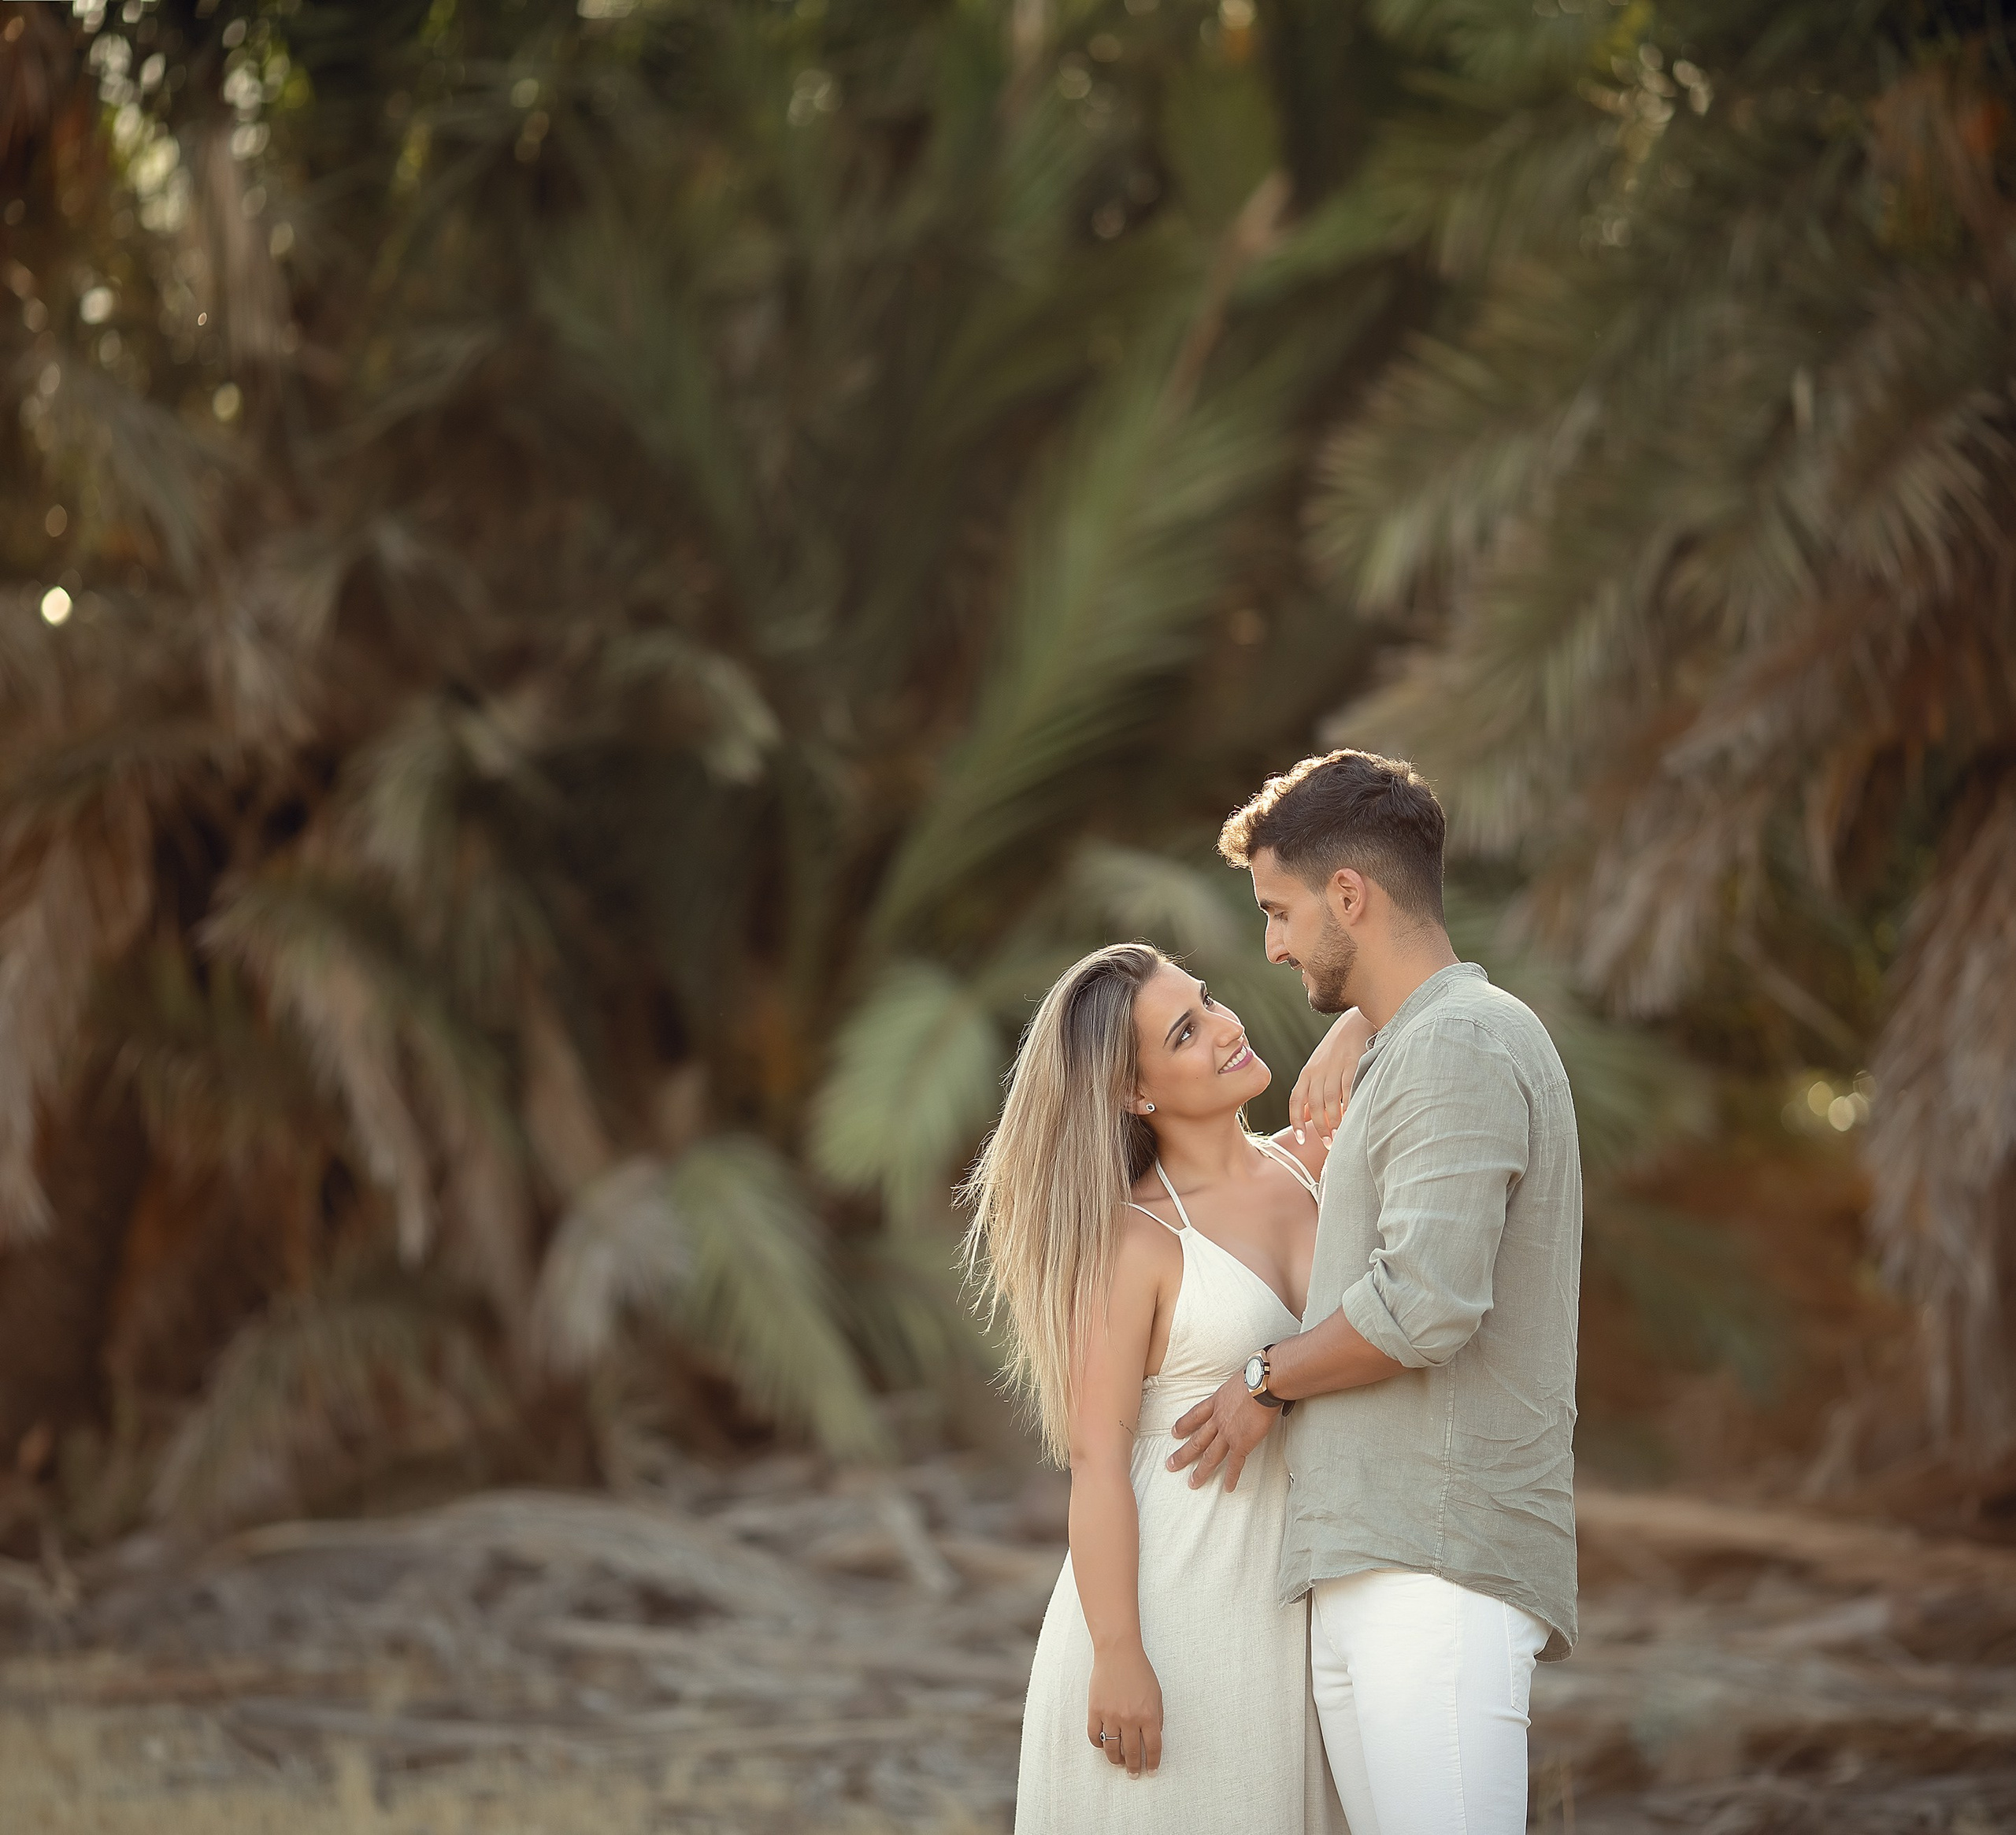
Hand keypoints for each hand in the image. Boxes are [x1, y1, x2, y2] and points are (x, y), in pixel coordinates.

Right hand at [1087, 1644, 1163, 1775]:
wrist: (1118, 1652)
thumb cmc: (1139, 1671)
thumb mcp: (1156, 1694)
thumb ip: (1157, 1718)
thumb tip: (1153, 1738)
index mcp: (1148, 1715)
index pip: (1153, 1748)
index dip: (1152, 1763)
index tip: (1151, 1771)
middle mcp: (1130, 1718)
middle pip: (1132, 1752)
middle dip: (1133, 1767)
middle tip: (1133, 1773)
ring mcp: (1111, 1715)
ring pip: (1112, 1749)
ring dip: (1116, 1759)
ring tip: (1118, 1762)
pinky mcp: (1095, 1710)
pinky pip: (1094, 1736)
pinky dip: (1098, 1745)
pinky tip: (1103, 1746)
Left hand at [1167, 1373, 1276, 1491]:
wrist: (1261, 1384)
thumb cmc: (1255, 1376)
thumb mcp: (1237, 1379)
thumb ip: (1235, 1389)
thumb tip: (1244, 1384)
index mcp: (1216, 1402)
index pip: (1195, 1415)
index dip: (1184, 1425)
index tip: (1174, 1433)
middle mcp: (1218, 1420)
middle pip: (1197, 1440)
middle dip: (1183, 1454)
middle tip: (1170, 1465)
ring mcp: (1228, 1433)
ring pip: (1211, 1456)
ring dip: (1201, 1471)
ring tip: (1193, 1483)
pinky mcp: (1242, 1444)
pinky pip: (1235, 1464)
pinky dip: (1231, 1477)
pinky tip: (1227, 1488)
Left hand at [1289, 1007, 1371, 1145]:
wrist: (1354, 1023)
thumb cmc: (1336, 1051)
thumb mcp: (1318, 1069)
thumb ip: (1312, 1091)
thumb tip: (1307, 1117)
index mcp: (1307, 1074)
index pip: (1296, 1101)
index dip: (1296, 1121)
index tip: (1301, 1139)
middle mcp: (1317, 1071)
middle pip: (1315, 1104)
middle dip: (1320, 1127)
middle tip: (1329, 1144)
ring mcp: (1335, 1067)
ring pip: (1331, 1099)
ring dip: (1334, 1120)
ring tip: (1340, 1136)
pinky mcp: (1353, 1063)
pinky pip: (1349, 1089)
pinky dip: (1350, 1105)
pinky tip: (1353, 1117)